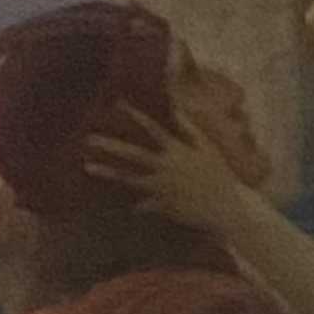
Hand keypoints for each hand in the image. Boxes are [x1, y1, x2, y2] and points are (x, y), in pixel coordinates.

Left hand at [80, 112, 251, 236]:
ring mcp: (161, 188)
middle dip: (110, 146)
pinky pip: (142, 205)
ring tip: (88, 167)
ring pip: (129, 179)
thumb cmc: (219, 176)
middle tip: (88, 139)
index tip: (117, 104)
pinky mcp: (162, 206)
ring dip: (107, 173)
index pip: (152, 129)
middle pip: (132, 154)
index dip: (135, 116)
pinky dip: (136, 205)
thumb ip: (191, 128)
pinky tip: (127, 206)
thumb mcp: (208, 148)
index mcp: (176, 151)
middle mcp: (165, 168)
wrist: (225, 209)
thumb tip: (177, 109)